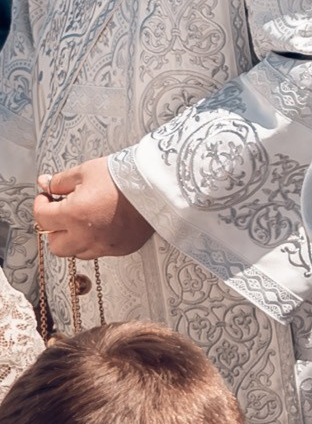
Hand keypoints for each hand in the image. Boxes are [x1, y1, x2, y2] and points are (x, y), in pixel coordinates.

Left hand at [30, 160, 153, 259]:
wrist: (159, 184)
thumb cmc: (125, 176)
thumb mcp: (87, 171)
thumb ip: (60, 181)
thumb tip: (46, 184)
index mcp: (74, 214)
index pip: (42, 217)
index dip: (41, 204)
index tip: (46, 197)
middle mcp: (86, 236)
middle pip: (55, 245)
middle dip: (54, 229)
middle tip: (61, 214)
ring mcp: (105, 245)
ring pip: (77, 252)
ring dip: (74, 239)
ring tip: (83, 221)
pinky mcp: (122, 249)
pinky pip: (100, 251)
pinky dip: (96, 241)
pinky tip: (103, 225)